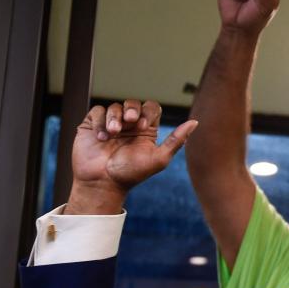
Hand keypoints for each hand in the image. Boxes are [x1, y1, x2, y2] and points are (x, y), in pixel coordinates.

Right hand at [66, 100, 197, 214]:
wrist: (104, 184)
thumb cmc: (132, 174)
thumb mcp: (159, 159)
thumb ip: (176, 140)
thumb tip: (195, 122)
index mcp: (145, 130)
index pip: (151, 108)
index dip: (148, 112)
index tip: (142, 126)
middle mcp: (128, 125)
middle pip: (133, 103)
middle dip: (131, 109)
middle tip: (129, 121)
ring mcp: (110, 125)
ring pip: (114, 107)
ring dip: (114, 117)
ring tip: (113, 133)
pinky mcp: (93, 126)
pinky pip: (97, 112)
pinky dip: (100, 122)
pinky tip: (102, 137)